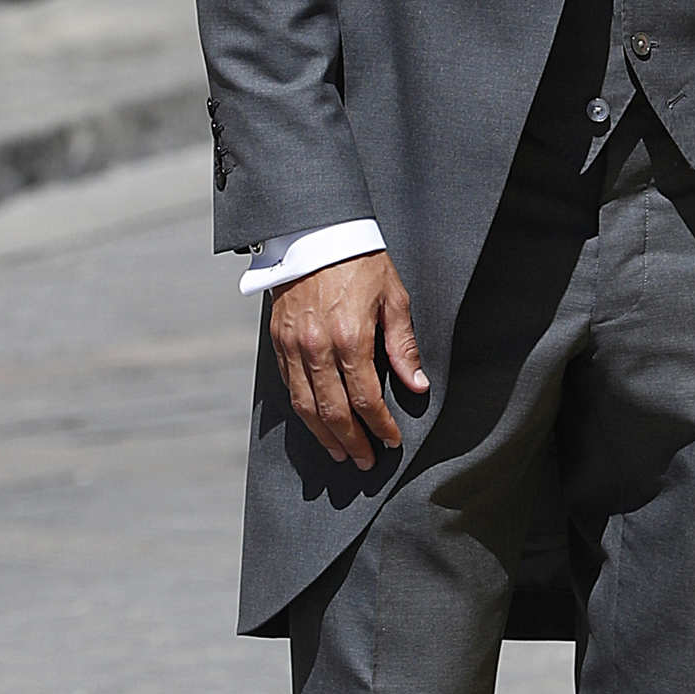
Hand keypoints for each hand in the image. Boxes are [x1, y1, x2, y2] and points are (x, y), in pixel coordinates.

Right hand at [270, 251, 427, 469]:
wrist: (315, 231)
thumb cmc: (361, 261)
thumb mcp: (394, 298)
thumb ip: (403, 346)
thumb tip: (417, 385)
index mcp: (351, 337)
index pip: (365, 399)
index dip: (379, 426)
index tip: (390, 442)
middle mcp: (317, 347)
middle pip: (332, 411)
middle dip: (351, 441)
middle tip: (364, 462)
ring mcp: (292, 345)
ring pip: (304, 406)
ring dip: (323, 435)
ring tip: (339, 452)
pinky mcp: (277, 340)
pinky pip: (288, 386)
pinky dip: (302, 410)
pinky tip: (316, 422)